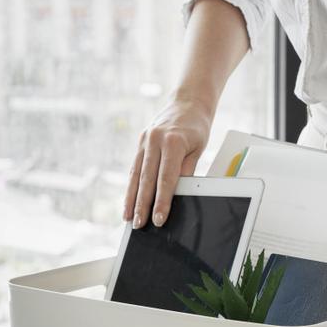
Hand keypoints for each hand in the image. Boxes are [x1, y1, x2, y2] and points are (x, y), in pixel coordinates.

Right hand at [123, 98, 211, 227]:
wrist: (188, 101)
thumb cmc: (197, 126)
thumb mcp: (198, 148)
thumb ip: (187, 171)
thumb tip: (178, 195)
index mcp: (173, 142)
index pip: (166, 179)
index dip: (162, 201)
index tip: (158, 219)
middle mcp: (155, 140)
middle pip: (147, 179)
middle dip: (142, 205)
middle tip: (138, 225)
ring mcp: (145, 140)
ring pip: (136, 175)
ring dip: (131, 198)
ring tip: (128, 217)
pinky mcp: (140, 141)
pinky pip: (134, 167)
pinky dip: (131, 185)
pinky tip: (128, 200)